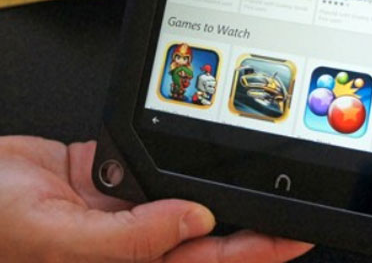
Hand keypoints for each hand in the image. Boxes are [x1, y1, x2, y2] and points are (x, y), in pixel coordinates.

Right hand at [0, 136, 311, 262]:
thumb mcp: (54, 237)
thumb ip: (128, 238)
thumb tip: (196, 221)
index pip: (208, 262)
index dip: (257, 250)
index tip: (294, 234)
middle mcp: (133, 242)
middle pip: (208, 233)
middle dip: (252, 220)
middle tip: (295, 198)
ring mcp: (126, 208)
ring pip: (188, 199)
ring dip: (220, 187)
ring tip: (259, 172)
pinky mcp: (116, 177)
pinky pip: (159, 166)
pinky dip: (180, 155)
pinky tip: (195, 143)